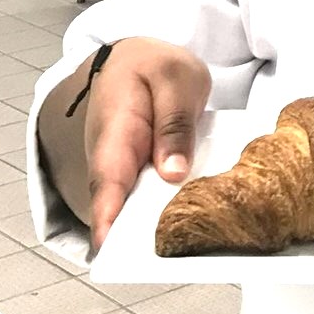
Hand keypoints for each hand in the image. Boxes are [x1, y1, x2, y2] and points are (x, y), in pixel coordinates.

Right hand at [83, 38, 210, 249]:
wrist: (137, 56)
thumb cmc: (153, 66)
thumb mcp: (174, 79)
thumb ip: (174, 123)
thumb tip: (173, 173)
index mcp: (115, 134)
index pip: (106, 185)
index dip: (107, 221)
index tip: (113, 252)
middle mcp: (115, 160)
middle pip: (123, 207)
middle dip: (143, 236)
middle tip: (176, 256)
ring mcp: (129, 168)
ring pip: (143, 205)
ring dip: (165, 224)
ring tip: (199, 243)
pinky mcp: (147, 170)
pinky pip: (159, 194)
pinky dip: (177, 205)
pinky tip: (207, 216)